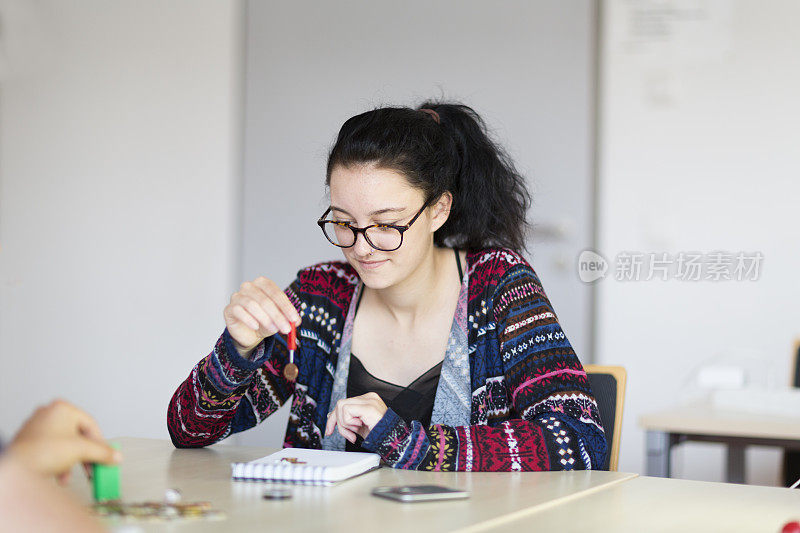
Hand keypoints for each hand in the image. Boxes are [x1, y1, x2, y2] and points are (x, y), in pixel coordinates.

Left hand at [6, 399, 120, 483]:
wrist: (14, 469)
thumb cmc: (41, 452)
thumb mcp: (81, 450)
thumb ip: (102, 452)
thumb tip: (115, 456)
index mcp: (62, 408)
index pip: (91, 425)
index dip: (101, 443)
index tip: (107, 455)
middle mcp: (48, 414)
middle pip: (77, 436)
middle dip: (84, 456)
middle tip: (93, 467)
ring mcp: (37, 427)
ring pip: (64, 445)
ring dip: (70, 462)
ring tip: (70, 475)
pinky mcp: (29, 442)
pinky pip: (51, 451)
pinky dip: (58, 463)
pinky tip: (58, 475)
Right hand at [223, 276, 301, 355]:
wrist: (248, 332)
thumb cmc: (264, 320)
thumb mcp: (278, 319)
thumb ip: (286, 318)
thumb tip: (295, 321)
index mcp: (263, 284)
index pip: (276, 293)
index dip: (286, 307)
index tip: (294, 319)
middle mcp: (249, 287)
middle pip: (265, 299)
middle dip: (278, 316)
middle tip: (286, 328)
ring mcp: (237, 296)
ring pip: (252, 305)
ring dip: (265, 319)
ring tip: (273, 329)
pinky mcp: (229, 308)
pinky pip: (239, 311)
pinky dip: (249, 319)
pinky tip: (256, 326)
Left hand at [324, 393, 387, 443]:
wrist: (392, 440)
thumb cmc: (379, 435)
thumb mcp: (359, 427)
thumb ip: (347, 420)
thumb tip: (332, 417)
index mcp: (368, 400)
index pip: (344, 403)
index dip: (334, 417)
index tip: (329, 430)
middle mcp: (369, 397)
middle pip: (340, 404)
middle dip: (337, 422)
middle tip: (348, 434)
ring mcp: (369, 400)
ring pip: (341, 406)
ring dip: (344, 424)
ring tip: (356, 431)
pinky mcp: (368, 406)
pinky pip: (346, 410)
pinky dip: (348, 422)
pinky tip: (359, 427)